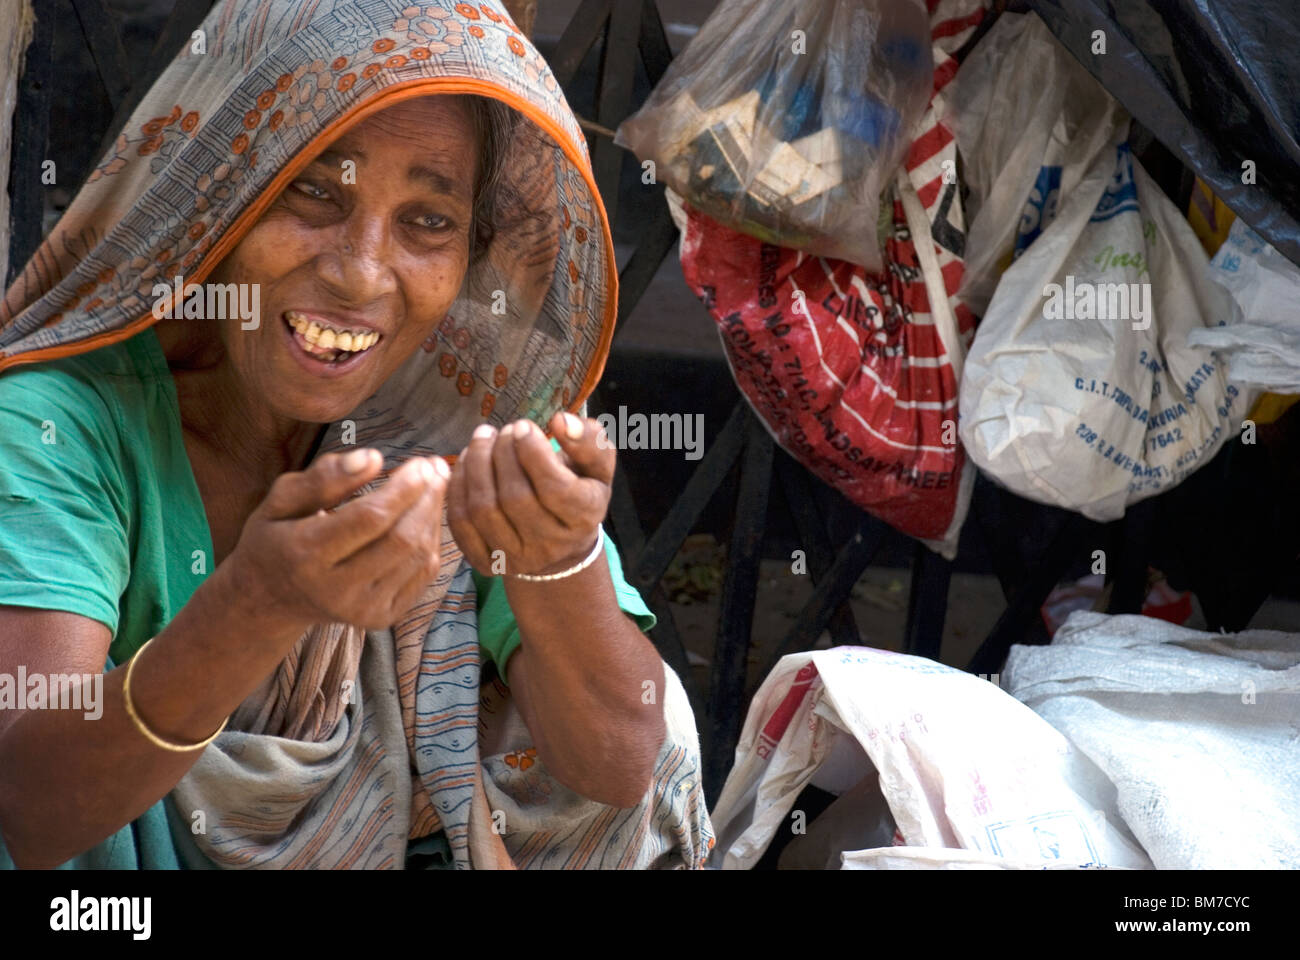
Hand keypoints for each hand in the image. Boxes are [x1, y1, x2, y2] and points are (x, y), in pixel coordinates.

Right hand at [224, 449, 448, 631]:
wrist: (271, 600)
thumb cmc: (277, 537)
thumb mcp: (282, 500)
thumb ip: (324, 477)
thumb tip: (374, 458)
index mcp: (306, 555)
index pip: (370, 518)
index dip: (403, 488)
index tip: (421, 462)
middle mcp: (336, 590)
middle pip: (401, 539)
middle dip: (426, 499)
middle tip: (436, 467)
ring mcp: (362, 610)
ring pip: (418, 556)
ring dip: (433, 516)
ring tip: (434, 485)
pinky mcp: (382, 618)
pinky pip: (423, 575)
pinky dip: (432, 540)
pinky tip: (426, 516)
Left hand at [447, 412, 613, 576]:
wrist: (560, 543)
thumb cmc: (579, 490)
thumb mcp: (596, 466)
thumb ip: (589, 440)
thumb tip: (560, 421)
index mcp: (583, 519)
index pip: (555, 488)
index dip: (533, 453)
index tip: (523, 426)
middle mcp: (551, 546)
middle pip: (515, 498)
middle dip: (502, 454)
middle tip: (503, 430)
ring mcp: (516, 559)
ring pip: (483, 509)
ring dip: (476, 465)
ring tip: (483, 439)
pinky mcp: (486, 563)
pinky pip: (461, 523)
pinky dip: (457, 486)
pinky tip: (466, 462)